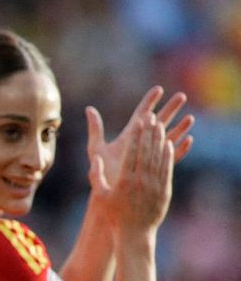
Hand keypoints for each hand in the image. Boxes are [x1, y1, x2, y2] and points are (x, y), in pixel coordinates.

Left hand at [85, 85, 192, 203]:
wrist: (109, 191)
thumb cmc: (102, 169)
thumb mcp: (97, 147)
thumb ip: (95, 129)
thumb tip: (89, 109)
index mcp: (130, 135)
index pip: (141, 114)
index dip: (150, 101)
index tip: (158, 89)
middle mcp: (142, 143)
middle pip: (159, 122)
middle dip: (170, 108)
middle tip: (182, 96)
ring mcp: (150, 154)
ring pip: (169, 137)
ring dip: (180, 127)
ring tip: (190, 118)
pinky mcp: (156, 167)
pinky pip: (172, 156)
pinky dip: (180, 148)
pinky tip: (189, 140)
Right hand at [100, 108, 174, 234]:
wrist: (134, 234)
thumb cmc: (114, 215)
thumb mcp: (99, 195)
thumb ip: (96, 175)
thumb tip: (96, 158)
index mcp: (124, 180)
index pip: (132, 152)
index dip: (138, 134)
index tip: (140, 121)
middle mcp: (141, 181)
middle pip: (147, 151)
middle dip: (150, 132)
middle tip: (152, 117)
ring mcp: (155, 185)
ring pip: (159, 158)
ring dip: (160, 140)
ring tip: (161, 126)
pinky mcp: (164, 191)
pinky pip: (167, 169)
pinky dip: (168, 155)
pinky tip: (168, 144)